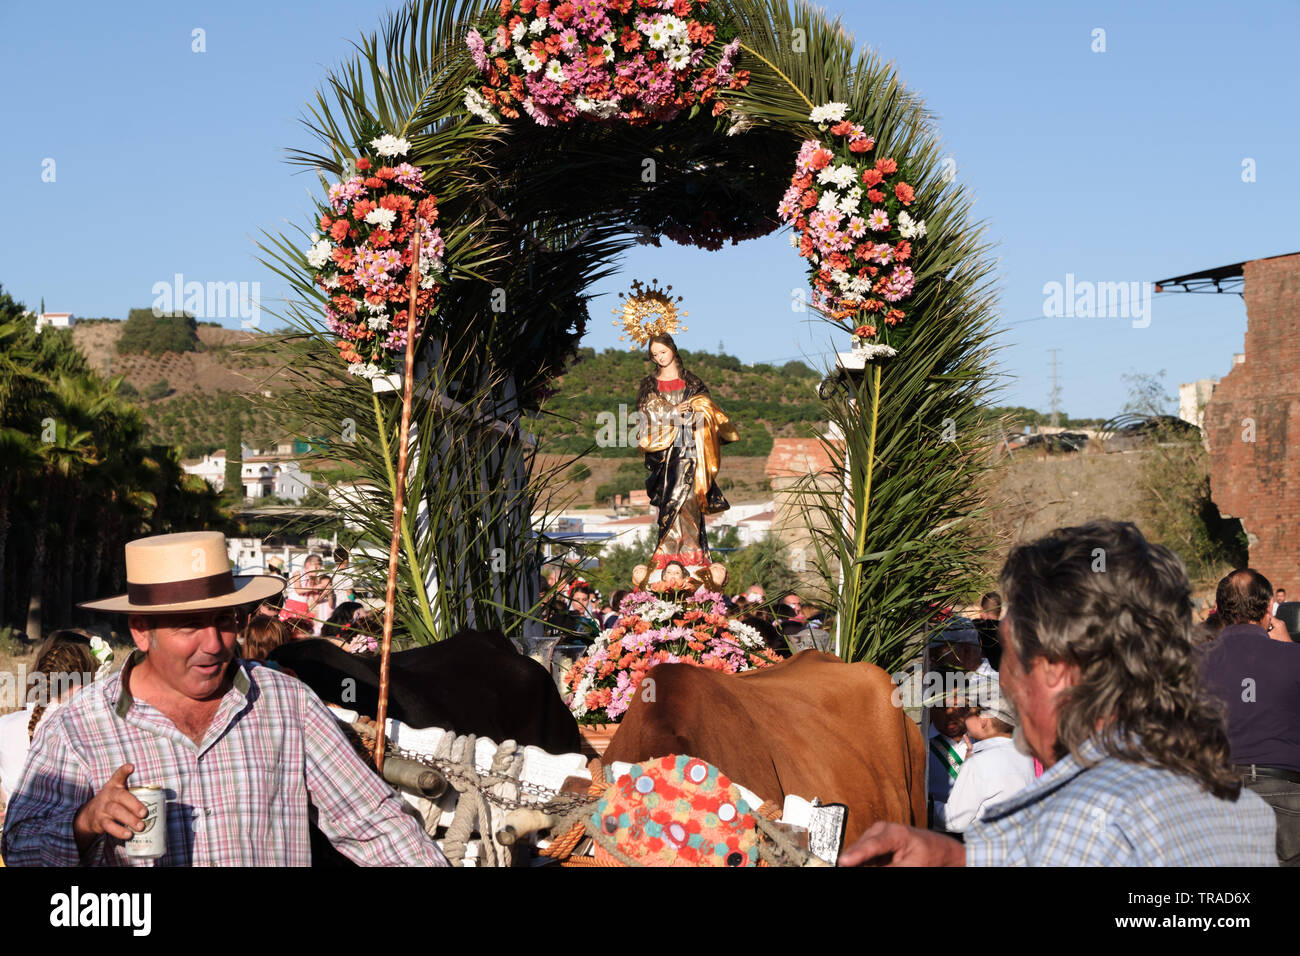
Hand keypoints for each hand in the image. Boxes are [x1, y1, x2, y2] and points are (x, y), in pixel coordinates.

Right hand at [73, 763, 146, 852]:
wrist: (90, 815)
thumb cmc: (114, 801)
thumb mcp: (121, 793)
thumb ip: (136, 793)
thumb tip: (164, 800)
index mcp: (115, 785)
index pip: (118, 775)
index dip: (124, 771)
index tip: (131, 767)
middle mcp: (108, 794)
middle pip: (121, 797)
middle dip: (134, 805)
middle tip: (144, 813)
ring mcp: (103, 808)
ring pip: (116, 812)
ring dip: (129, 819)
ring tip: (141, 826)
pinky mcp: (100, 821)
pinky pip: (109, 826)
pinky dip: (119, 831)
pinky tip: (129, 835)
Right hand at [838, 821, 965, 866]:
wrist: (942, 851)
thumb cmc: (932, 855)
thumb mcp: (913, 866)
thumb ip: (890, 869)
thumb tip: (867, 867)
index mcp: (894, 832)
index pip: (871, 846)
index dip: (855, 856)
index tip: (843, 862)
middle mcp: (881, 829)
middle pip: (860, 848)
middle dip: (852, 859)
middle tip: (844, 866)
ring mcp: (877, 835)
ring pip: (859, 851)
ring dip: (856, 860)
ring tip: (849, 863)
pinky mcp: (875, 844)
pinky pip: (863, 854)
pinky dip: (861, 860)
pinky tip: (855, 863)